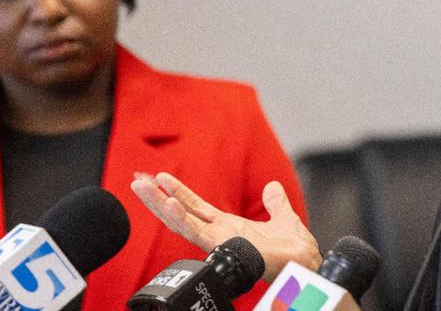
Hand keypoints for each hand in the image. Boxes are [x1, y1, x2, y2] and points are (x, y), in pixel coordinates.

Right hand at [131, 171, 320, 281]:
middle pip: (180, 213)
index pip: (195, 206)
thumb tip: (272, 187)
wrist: (304, 263)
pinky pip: (197, 231)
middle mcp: (218, 234)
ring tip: (142, 187)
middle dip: (156, 199)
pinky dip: (181, 217)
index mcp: (227, 226)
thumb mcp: (282, 217)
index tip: (159, 176)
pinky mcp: (224, 246)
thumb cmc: (293, 249)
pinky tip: (169, 203)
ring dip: (159, 204)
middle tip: (136, 181)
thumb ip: (275, 203)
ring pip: (180, 221)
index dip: (177, 192)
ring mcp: (219, 240)